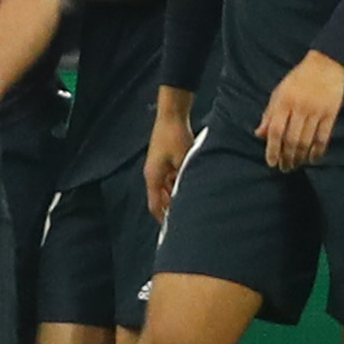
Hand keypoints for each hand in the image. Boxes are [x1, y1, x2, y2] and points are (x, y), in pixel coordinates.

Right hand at [145, 93, 194, 219]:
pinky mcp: (163, 161)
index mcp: (153, 177)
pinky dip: (177, 185)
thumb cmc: (175, 136)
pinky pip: (169, 180)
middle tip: (186, 218)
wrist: (172, 115)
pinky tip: (189, 186)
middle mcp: (152, 174)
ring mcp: (157, 168)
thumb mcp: (183, 161)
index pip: (155, 206)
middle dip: (171, 209)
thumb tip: (191, 194)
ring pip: (165, 190)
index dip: (163, 218)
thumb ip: (185, 179)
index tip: (174, 228)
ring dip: (175, 196)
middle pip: (159, 199)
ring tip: (190, 204)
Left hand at [257, 50, 343, 170]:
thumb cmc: (299, 78)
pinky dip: (318, 150)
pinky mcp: (331, 113)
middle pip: (291, 139)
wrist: (326, 64)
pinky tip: (313, 158)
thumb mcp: (279, 92)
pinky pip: (323, 137)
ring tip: (296, 165)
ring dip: (300, 157)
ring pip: (306, 141)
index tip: (271, 162)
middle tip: (284, 168)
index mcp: (284, 101)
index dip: (272, 149)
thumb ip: (269, 113)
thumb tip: (259, 134)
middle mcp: (299, 108)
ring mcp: (316, 111)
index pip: (275, 130)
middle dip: (286, 157)